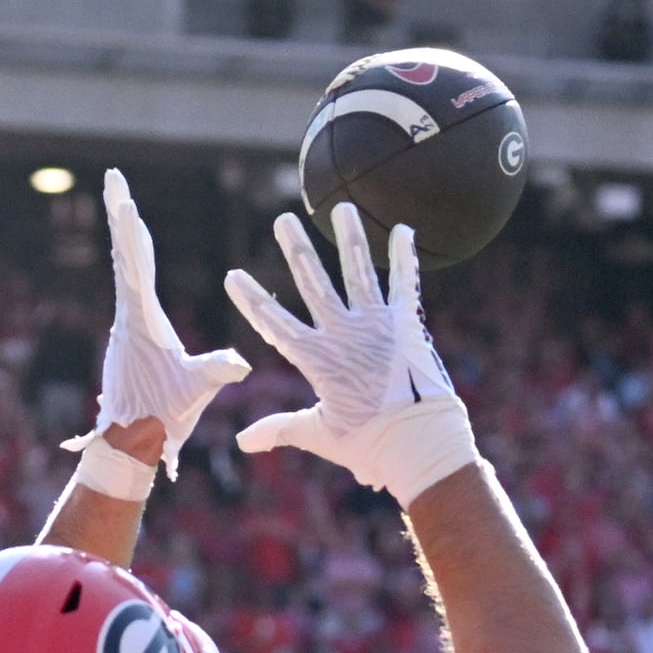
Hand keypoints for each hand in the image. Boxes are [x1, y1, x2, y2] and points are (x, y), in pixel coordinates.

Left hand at [65, 170, 247, 480]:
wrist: (131, 445)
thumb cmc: (161, 418)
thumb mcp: (194, 391)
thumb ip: (216, 371)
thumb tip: (240, 363)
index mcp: (142, 322)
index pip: (134, 266)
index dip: (128, 231)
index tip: (123, 199)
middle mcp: (128, 317)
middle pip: (125, 254)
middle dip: (121, 214)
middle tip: (114, 178)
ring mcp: (127, 325)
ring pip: (125, 268)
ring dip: (127, 234)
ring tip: (124, 203)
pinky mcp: (131, 334)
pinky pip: (130, 286)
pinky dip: (133, 260)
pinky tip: (133, 249)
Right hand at [225, 204, 479, 501]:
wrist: (418, 443)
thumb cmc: (368, 444)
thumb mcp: (319, 434)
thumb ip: (280, 429)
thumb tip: (241, 441)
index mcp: (317, 360)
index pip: (275, 323)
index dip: (252, 299)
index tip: (233, 275)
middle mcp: (343, 334)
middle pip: (313, 283)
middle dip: (296, 249)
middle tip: (282, 220)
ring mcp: (376, 325)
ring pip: (357, 271)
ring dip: (349, 237)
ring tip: (342, 207)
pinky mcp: (406, 324)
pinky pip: (405, 283)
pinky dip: (405, 256)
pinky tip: (404, 229)